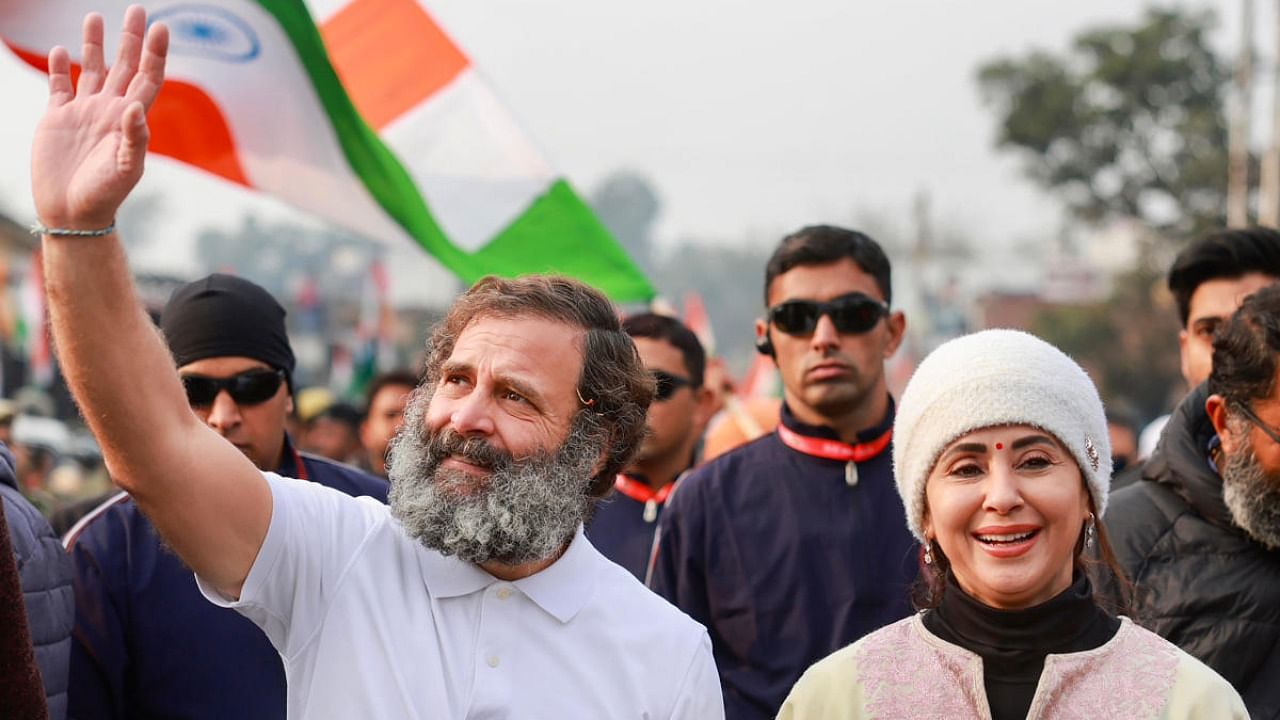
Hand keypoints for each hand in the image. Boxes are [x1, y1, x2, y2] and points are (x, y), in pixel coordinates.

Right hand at [31, 5, 167, 229]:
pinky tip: (60, 50)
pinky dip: (59, 67)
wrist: (72, 212)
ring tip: (94, 16)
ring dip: (94, 44)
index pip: (148, 77)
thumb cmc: (105, 194)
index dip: (155, 53)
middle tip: (138, 9)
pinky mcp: (57, 118)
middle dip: (131, 38)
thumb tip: (136, 108)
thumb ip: (134, 138)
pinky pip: (59, 85)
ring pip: (92, 69)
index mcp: (131, 119)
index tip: (161, 27)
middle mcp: (110, 110)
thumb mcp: (126, 168)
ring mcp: (84, 112)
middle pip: (124, 65)